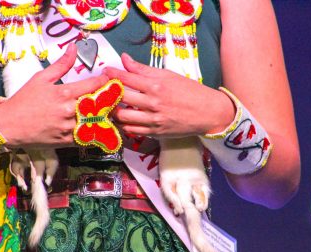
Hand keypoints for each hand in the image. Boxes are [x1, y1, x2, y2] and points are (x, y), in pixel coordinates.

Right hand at [0, 44, 108, 147]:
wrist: (9, 126)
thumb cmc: (24, 101)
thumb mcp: (41, 78)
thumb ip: (61, 65)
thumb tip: (73, 48)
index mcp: (65, 93)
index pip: (94, 85)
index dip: (105, 81)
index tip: (108, 79)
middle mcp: (70, 111)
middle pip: (100, 103)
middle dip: (108, 98)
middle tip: (113, 95)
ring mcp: (70, 128)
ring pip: (97, 121)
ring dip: (104, 115)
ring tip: (107, 110)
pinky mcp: (68, 141)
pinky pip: (88, 137)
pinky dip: (95, 131)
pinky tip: (96, 125)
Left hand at [103, 53, 234, 137]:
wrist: (207, 112)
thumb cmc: (189, 91)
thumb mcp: (168, 75)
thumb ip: (144, 69)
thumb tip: (125, 59)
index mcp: (156, 85)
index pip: (127, 78)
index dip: (112, 74)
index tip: (104, 72)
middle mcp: (153, 103)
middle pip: (121, 97)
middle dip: (108, 92)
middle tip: (102, 89)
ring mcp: (153, 120)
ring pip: (123, 116)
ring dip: (113, 110)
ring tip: (110, 105)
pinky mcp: (155, 133)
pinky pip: (132, 130)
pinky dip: (124, 124)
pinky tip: (122, 118)